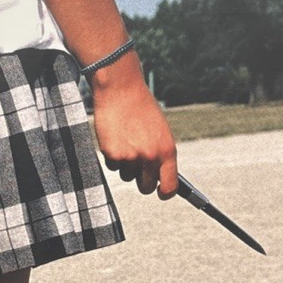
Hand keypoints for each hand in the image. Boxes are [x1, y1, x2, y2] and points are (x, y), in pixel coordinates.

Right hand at [91, 62, 177, 197]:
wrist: (121, 89)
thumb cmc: (141, 108)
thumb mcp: (160, 130)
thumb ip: (161, 154)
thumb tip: (160, 177)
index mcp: (167, 150)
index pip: (170, 186)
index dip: (165, 193)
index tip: (160, 193)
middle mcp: (150, 156)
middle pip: (145, 187)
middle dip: (141, 180)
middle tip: (137, 166)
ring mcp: (130, 157)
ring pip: (126, 176)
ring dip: (125, 165)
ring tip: (125, 141)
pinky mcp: (112, 154)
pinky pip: (112, 166)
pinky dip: (112, 156)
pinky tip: (115, 137)